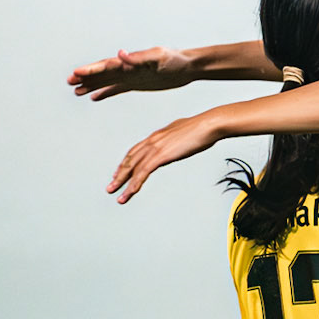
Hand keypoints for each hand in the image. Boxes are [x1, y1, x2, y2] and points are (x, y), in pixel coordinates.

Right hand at [70, 47, 195, 100]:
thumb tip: (120, 54)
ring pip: (106, 81)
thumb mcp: (158, 58)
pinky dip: (105, 93)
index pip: (106, 65)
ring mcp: (130, 76)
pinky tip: (94, 98)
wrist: (187, 67)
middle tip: (69, 81)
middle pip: (101, 72)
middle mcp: (126, 68)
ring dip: (91, 85)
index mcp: (130, 61)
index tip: (75, 73)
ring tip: (75, 91)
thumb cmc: (174, 60)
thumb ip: (139, 58)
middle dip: (85, 77)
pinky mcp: (136, 84)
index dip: (91, 69)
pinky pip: (116, 89)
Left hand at [109, 111, 225, 200]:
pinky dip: (134, 184)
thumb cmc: (202, 129)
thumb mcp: (184, 134)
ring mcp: (155, 147)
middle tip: (111, 186)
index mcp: (157, 135)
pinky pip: (143, 172)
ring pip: (133, 167)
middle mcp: (152, 140)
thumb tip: (176, 142)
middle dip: (119, 174)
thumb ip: (176, 139)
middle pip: (130, 159)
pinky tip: (130, 192)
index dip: (126, 163)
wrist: (208, 125)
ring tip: (114, 193)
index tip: (120, 172)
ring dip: (122, 182)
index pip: (136, 150)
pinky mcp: (161, 155)